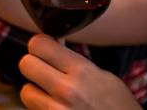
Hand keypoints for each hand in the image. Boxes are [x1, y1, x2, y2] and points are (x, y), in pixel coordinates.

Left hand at [19, 35, 140, 108]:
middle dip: (33, 66)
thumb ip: (75, 61)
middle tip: (45, 72)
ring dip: (35, 92)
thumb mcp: (105, 78)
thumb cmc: (120, 109)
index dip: (39, 46)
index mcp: (82, 72)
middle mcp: (67, 91)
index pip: (38, 44)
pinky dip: (42, 109)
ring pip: (25, 91)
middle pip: (25, 64)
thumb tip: (53, 43)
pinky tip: (59, 109)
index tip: (45, 50)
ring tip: (53, 97)